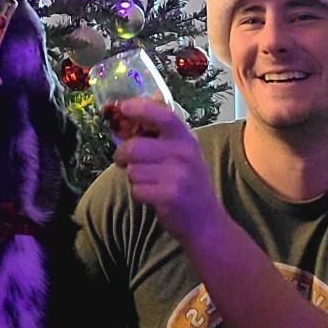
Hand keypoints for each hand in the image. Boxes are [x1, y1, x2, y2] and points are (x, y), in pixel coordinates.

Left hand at [112, 97, 224, 241]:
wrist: (206, 221)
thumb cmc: (188, 183)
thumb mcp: (182, 154)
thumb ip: (160, 137)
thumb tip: (126, 120)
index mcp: (186, 138)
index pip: (162, 114)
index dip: (139, 108)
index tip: (121, 106)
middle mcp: (184, 153)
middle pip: (135, 147)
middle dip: (121, 155)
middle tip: (121, 159)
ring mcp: (178, 174)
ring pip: (132, 170)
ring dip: (133, 178)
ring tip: (147, 182)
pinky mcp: (170, 195)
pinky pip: (136, 190)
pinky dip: (138, 195)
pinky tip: (151, 197)